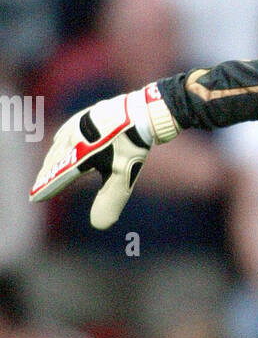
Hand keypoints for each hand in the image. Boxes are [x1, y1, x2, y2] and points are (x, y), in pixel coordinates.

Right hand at [29, 84, 177, 228]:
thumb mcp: (123, 176)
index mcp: (79, 155)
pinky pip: (66, 133)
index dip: (47, 189)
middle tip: (38, 189)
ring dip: (51, 160)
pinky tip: (59, 143)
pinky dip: (60, 143)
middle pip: (55, 161)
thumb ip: (109, 200)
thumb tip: (100, 225)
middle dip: (46, 176)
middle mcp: (73, 138)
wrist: (143, 112)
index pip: (59, 177)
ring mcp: (77, 125)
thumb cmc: (132, 145)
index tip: (34, 199)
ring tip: (47, 170)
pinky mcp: (84, 116)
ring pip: (58, 146)